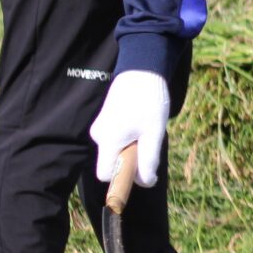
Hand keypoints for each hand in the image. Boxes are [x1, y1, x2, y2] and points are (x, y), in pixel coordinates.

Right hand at [90, 70, 170, 187]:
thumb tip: (146, 183)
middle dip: (131, 158)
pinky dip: (129, 136)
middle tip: (147, 138)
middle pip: (112, 162)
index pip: (106, 174)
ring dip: (132, 145)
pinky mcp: (104, 120)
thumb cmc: (149, 101)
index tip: (141, 166)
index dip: (124, 176)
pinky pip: (116, 138)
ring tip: (145, 126)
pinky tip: (140, 120)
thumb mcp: (154, 134)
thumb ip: (148, 161)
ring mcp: (99, 126)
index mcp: (107, 140)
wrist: (142, 69)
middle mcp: (98, 135)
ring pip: (116, 150)